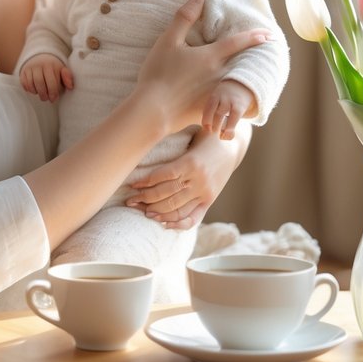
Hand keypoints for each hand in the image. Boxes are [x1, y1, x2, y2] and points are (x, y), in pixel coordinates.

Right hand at [19, 53, 73, 101]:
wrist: (41, 56)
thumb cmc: (53, 67)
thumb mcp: (62, 69)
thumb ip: (67, 77)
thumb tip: (71, 87)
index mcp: (50, 65)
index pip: (51, 82)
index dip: (53, 92)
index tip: (54, 99)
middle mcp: (38, 65)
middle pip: (40, 83)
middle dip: (43, 94)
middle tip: (46, 99)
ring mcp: (29, 68)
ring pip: (31, 84)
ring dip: (36, 92)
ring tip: (41, 95)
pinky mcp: (23, 71)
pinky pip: (24, 83)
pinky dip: (29, 89)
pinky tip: (34, 90)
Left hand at [125, 126, 250, 228]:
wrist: (232, 146)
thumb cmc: (206, 137)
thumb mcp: (190, 138)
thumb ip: (172, 150)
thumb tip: (143, 150)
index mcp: (190, 162)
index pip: (162, 176)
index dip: (145, 182)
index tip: (132, 185)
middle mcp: (198, 180)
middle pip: (166, 194)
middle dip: (145, 199)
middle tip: (130, 201)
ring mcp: (204, 192)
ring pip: (176, 208)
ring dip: (156, 211)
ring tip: (142, 210)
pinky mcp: (209, 200)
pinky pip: (192, 218)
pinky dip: (177, 223)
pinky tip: (163, 223)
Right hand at [134, 0, 271, 132]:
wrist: (152, 110)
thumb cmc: (158, 73)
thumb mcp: (168, 41)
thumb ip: (184, 17)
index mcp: (211, 57)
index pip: (238, 43)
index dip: (254, 36)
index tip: (268, 34)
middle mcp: (218, 75)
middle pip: (242, 65)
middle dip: (254, 61)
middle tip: (265, 57)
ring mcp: (215, 95)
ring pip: (234, 86)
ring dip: (243, 81)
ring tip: (248, 79)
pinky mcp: (208, 112)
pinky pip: (224, 106)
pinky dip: (229, 103)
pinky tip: (228, 106)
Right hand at [202, 80, 256, 139]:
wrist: (239, 85)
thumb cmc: (239, 105)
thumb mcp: (241, 113)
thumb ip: (233, 124)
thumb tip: (224, 137)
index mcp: (239, 105)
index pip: (234, 116)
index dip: (229, 127)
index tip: (224, 137)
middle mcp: (229, 100)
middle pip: (220, 114)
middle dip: (216, 126)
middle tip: (216, 134)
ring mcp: (220, 97)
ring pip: (211, 109)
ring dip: (208, 121)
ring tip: (208, 130)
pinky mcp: (213, 96)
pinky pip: (207, 106)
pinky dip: (205, 116)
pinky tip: (205, 124)